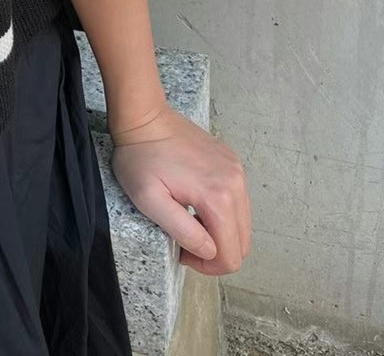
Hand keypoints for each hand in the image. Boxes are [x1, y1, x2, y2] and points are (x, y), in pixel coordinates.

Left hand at [110, 103, 250, 274]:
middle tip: (185, 240)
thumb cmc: (140, 157)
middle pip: (241, 243)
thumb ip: (182, 231)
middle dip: (216, 252)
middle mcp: (235, 183)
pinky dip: (223, 212)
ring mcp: (236, 170)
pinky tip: (196, 202)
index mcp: (218, 197)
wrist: (144, 116)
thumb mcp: (149, 200)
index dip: (206, 265)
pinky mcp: (231, 161)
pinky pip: (238, 200)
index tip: (182, 252)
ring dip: (220, 232)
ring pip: (242, 223)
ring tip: (189, 220)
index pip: (229, 256)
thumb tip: (208, 251)